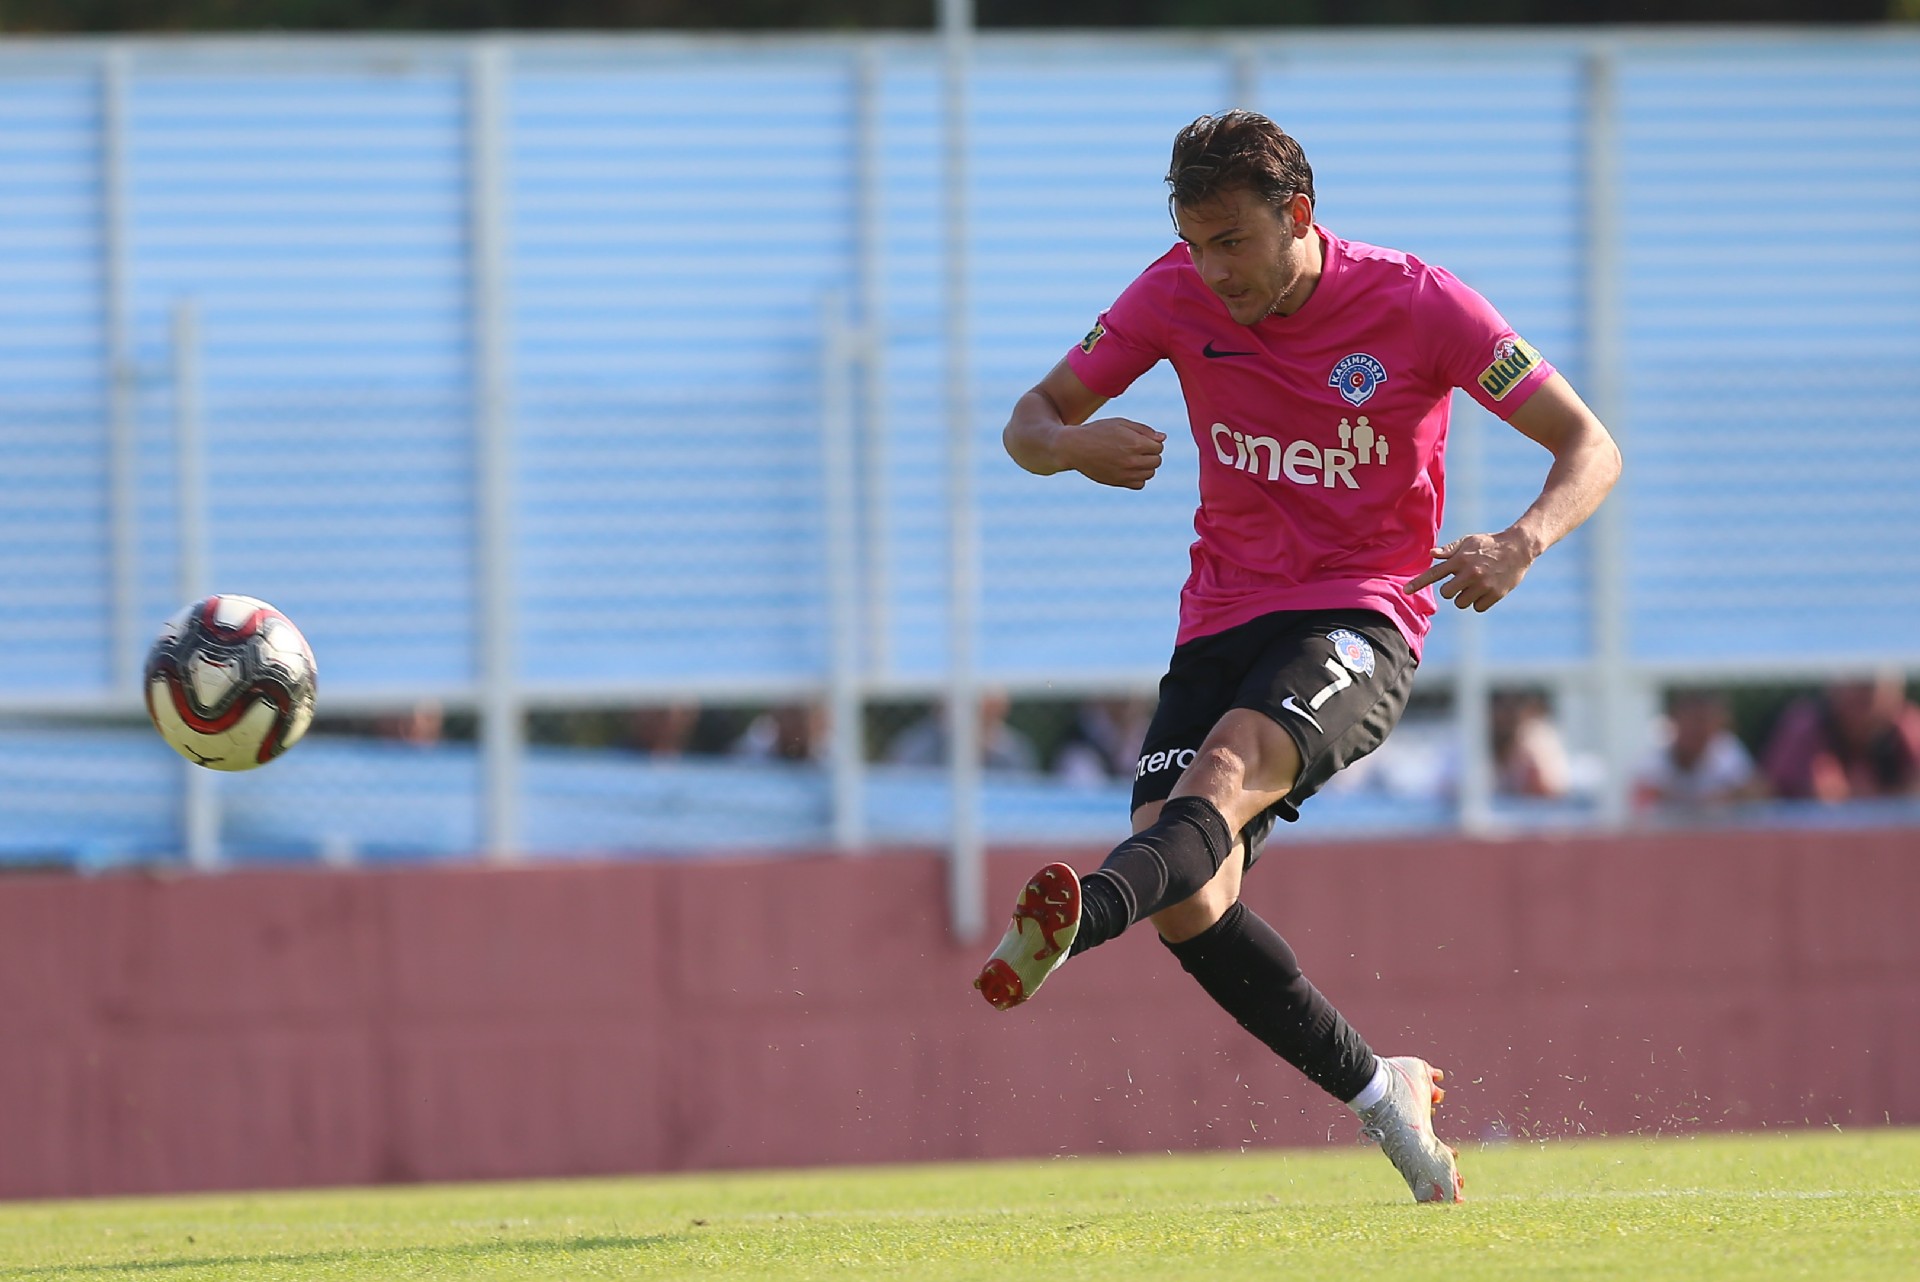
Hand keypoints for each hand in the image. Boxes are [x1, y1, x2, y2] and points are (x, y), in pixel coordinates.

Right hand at [1057, 417, 1165, 489]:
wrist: (1074, 448)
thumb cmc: (1097, 432)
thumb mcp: (1120, 423)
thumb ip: (1144, 430)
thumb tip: (1163, 438)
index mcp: (1135, 443)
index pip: (1159, 447)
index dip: (1152, 441)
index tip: (1140, 439)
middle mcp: (1132, 460)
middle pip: (1157, 461)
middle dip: (1151, 454)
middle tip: (1136, 448)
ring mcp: (1126, 473)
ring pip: (1150, 473)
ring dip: (1145, 466)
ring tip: (1131, 458)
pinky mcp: (1118, 482)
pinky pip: (1140, 484)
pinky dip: (1138, 478)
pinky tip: (1128, 469)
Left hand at [1403, 529, 1537, 611]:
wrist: (1519, 547)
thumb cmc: (1490, 544)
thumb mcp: (1469, 541)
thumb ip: (1450, 550)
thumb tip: (1431, 554)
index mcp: (1460, 560)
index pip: (1434, 574)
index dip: (1418, 583)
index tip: (1405, 592)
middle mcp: (1470, 573)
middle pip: (1446, 594)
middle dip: (1450, 590)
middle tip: (1461, 582)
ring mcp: (1483, 584)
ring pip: (1461, 603)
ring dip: (1465, 597)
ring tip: (1476, 584)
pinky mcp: (1495, 594)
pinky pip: (1477, 607)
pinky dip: (1479, 602)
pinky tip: (1487, 590)